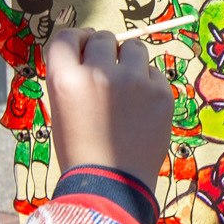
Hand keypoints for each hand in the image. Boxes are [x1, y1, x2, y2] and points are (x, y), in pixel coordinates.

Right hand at [44, 26, 173, 185]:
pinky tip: (140, 109)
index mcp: (65, 80)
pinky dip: (148, 84)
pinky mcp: (161, 92)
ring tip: (125, 91)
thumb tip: (94, 47)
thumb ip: (74, 76)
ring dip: (128, 61)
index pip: (66, 37)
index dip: (76, 39)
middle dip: (104, 51)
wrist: (113, 186)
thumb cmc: (82, 150)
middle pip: (102, 38)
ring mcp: (133, 82)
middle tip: (106, 74)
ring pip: (133, 48)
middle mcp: (97, 74)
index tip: (84, 45)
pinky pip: (154, 72)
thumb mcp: (62, 110)